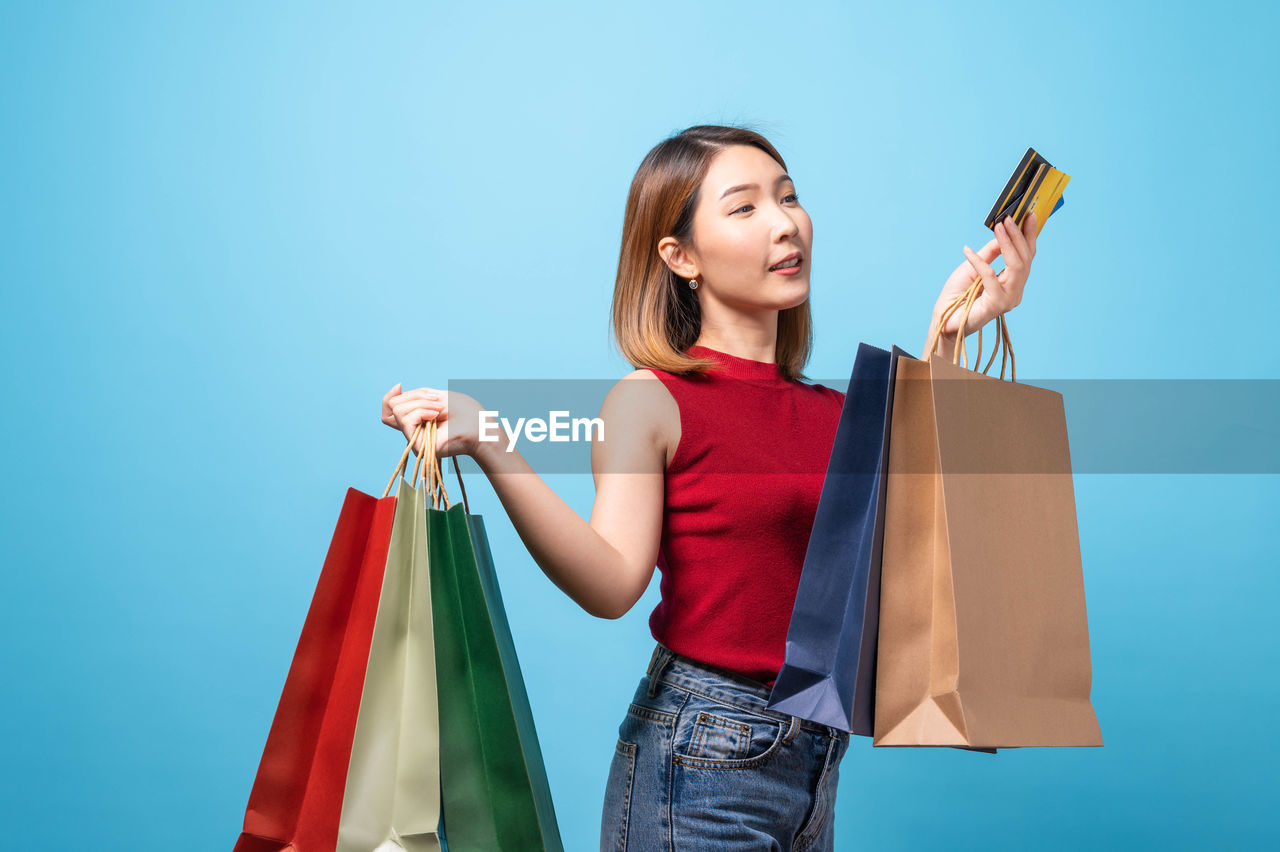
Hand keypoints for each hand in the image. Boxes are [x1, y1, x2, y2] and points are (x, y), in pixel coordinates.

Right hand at [380, 383, 485, 458]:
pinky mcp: (417, 446)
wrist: (480, 427)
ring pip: (398, 410)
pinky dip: (422, 411)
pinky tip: (436, 414)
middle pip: (393, 406)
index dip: (390, 395)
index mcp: (417, 419)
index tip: (400, 386)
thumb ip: (415, 395)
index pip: (389, 408)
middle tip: (436, 402)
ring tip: (438, 409)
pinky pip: (406, 420)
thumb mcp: (436, 396)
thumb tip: (396, 387)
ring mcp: (414, 439)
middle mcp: (413, 430)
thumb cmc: (464, 412)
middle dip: (414, 397)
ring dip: (420, 403)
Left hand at [931, 211, 1036, 340]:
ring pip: (1017, 265)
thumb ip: (990, 254)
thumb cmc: (957, 296)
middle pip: (1025, 259)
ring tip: (999, 227)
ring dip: (1007, 243)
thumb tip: (1003, 233)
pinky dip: (979, 261)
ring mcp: (1009, 299)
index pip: (1027, 256)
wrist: (943, 321)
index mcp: (1012, 283)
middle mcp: (1015, 292)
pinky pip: (991, 276)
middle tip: (1009, 218)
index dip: (1029, 236)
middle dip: (1018, 236)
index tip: (1028, 215)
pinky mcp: (997, 304)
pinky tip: (967, 251)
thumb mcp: (973, 268)